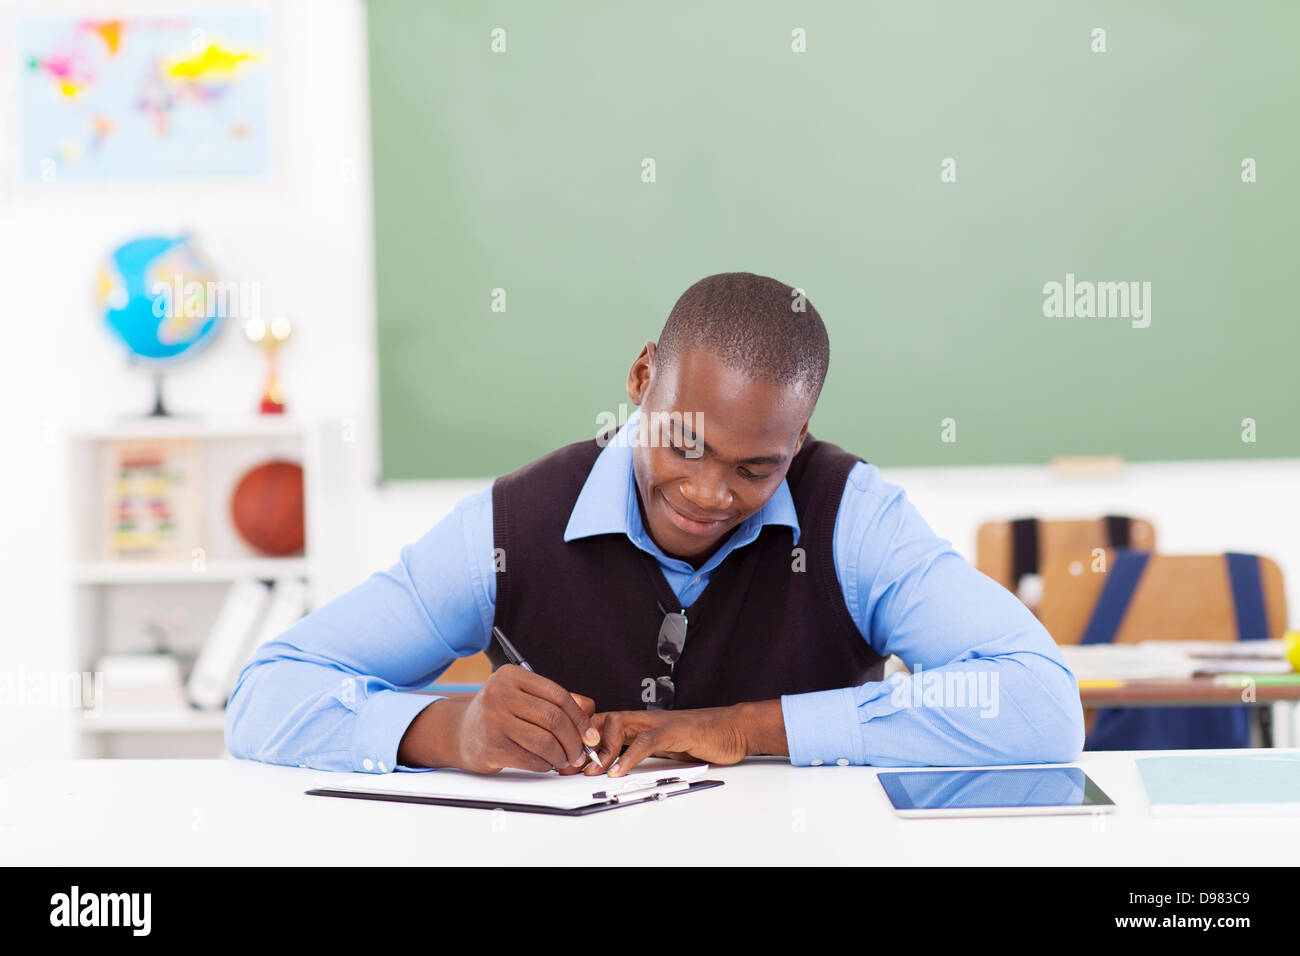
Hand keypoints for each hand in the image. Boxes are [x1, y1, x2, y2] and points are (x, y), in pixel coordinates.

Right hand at [447, 665, 600, 773]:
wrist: (459, 732)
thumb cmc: (498, 713)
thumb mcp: (523, 697)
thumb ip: (555, 700)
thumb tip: (590, 709)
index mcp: (512, 676)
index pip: (557, 695)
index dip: (580, 717)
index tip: (590, 734)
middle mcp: (500, 694)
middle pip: (553, 718)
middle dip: (574, 740)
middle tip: (581, 752)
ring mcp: (493, 720)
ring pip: (545, 742)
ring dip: (562, 756)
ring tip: (565, 759)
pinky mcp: (491, 746)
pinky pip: (531, 759)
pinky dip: (545, 764)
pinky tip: (546, 763)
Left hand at [583, 705, 750, 776]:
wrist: (734, 730)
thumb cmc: (703, 738)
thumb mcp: (666, 748)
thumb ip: (643, 753)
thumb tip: (618, 768)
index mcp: (642, 722)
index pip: (603, 722)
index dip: (583, 739)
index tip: (571, 760)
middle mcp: (647, 719)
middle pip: (604, 719)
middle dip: (586, 743)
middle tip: (575, 766)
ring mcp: (660, 723)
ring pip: (620, 724)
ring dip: (603, 749)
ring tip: (595, 770)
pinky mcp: (676, 731)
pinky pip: (646, 741)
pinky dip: (629, 756)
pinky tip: (619, 771)